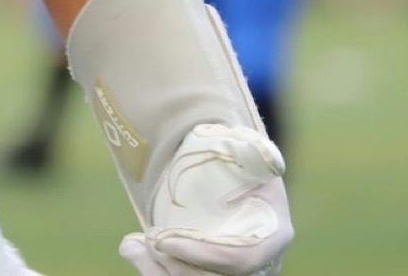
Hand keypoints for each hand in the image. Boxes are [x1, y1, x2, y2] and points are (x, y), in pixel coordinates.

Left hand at [120, 124, 290, 275]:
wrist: (234, 181)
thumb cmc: (242, 166)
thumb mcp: (253, 153)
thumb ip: (253, 151)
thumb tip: (250, 144)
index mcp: (273, 234)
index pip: (243, 258)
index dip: (203, 254)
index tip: (162, 239)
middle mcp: (262, 264)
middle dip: (177, 264)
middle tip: (148, 238)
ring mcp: (238, 274)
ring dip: (160, 269)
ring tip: (135, 244)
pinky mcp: (212, 273)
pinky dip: (153, 271)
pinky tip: (134, 249)